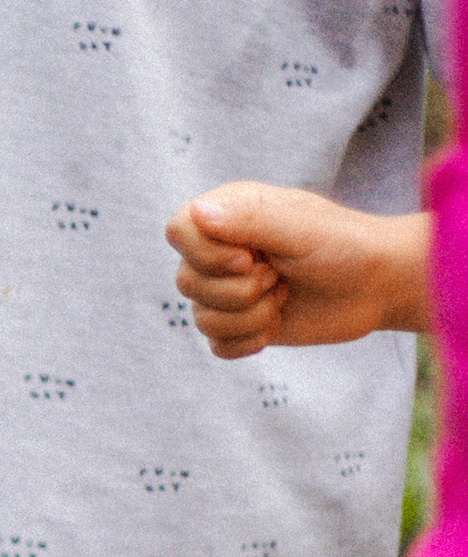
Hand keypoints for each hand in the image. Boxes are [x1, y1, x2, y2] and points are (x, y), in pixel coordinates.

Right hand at [163, 185, 430, 355]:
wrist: (377, 285)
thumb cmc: (344, 246)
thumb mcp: (299, 228)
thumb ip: (248, 220)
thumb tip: (197, 212)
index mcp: (228, 214)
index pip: (178, 231)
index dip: (207, 254)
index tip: (251, 259)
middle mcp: (219, 250)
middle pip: (186, 282)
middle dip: (240, 290)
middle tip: (280, 276)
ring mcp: (226, 288)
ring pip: (201, 318)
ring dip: (251, 316)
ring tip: (283, 295)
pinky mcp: (238, 323)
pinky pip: (216, 344)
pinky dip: (249, 341)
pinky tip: (276, 323)